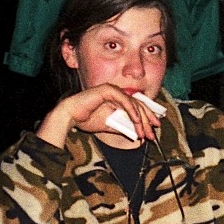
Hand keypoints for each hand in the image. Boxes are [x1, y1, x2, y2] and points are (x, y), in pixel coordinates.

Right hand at [36, 83, 160, 147]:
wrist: (69, 116)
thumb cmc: (86, 119)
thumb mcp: (109, 126)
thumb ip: (123, 127)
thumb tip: (137, 133)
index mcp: (117, 100)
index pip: (137, 107)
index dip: (147, 118)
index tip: (153, 129)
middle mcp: (117, 93)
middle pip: (139, 105)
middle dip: (147, 121)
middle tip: (152, 134)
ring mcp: (113, 90)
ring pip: (134, 103)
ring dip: (140, 119)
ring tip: (143, 131)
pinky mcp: (108, 90)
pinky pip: (125, 100)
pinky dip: (132, 111)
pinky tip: (136, 121)